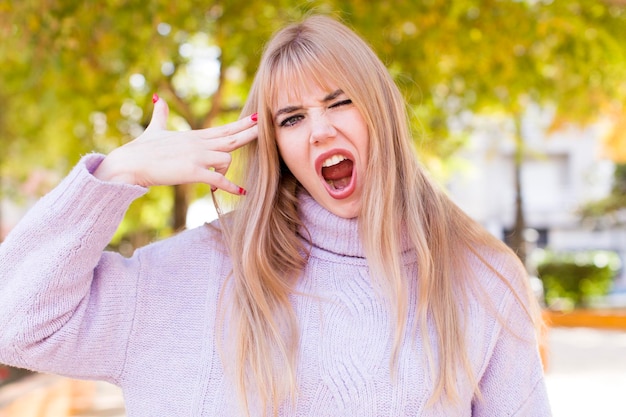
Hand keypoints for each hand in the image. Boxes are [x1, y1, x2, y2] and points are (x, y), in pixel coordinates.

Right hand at [93, 95, 257, 194]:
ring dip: (230, 170)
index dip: (241, 124)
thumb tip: (157, 98)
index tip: (257, 117)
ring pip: (227, 157)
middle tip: (267, 128)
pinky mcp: (192, 171)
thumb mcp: (154, 129)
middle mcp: (198, 143)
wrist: (129, 163)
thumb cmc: (140, 149)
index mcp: (193, 136)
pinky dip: (231, 186)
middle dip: (250, 133)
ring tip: (229, 184)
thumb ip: (160, 115)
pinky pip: (218, 179)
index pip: (223, 128)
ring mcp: (197, 156)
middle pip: (231, 136)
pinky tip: (242, 192)